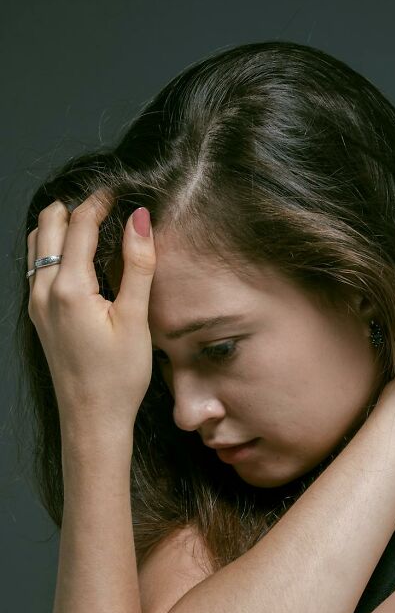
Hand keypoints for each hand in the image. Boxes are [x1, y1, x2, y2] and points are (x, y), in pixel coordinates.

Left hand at [26, 190, 156, 426]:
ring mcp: (36, 302)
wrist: (92, 419)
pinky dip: (55, 248)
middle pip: (49, 223)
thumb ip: (138, 266)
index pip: (79, 224)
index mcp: (70, 288)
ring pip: (38, 242)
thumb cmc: (118, 378)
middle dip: (77, 207)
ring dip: (62, 226)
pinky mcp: (38, 314)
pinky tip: (81, 258)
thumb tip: (140, 220)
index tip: (121, 192)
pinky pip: (38, 265)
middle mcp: (44, 290)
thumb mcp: (136, 320)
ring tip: (95, 228)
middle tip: (109, 208)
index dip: (101, 202)